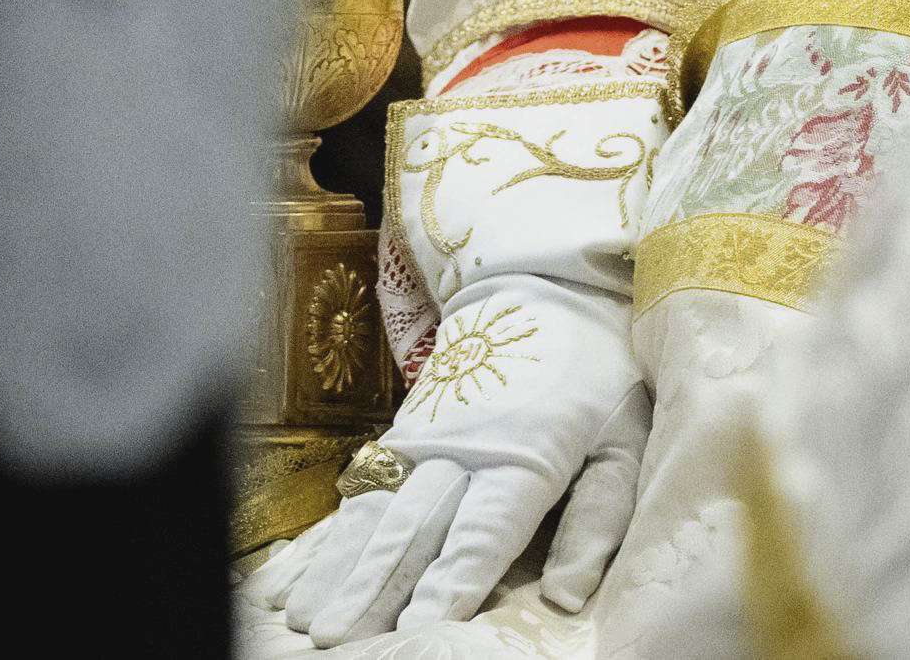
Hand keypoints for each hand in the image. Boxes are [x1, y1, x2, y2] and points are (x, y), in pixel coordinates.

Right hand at [267, 273, 650, 643]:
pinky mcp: (399, 437)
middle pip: (413, 528)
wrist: (544, 286)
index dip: (452, 579)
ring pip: (371, 513)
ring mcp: (421, 442)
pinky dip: (318, 538)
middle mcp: (463, 451)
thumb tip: (570, 596)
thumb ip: (599, 516)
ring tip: (303, 618)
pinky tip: (285, 578)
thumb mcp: (625, 435)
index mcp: (526, 456)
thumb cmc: (596, 371)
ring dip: (335, 569)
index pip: (484, 530)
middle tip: (336, 639)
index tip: (420, 626)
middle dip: (374, 587)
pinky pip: (354, 493)